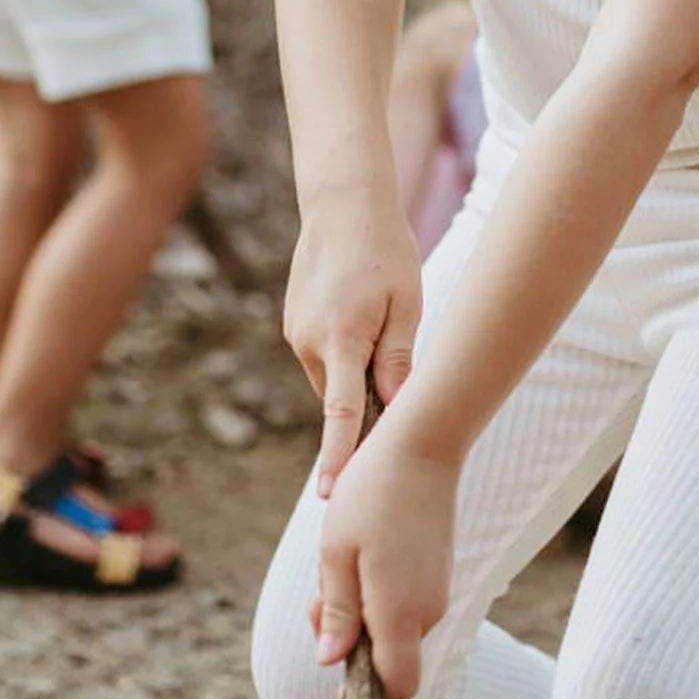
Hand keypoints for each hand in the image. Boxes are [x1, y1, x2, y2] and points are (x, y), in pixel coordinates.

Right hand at [282, 196, 422, 495]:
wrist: (344, 204)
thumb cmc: (386, 252)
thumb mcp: (406, 305)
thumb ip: (396, 360)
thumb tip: (392, 410)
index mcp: (343, 338)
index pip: (340, 413)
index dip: (338, 456)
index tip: (332, 494)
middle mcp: (310, 340)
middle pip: (340, 395)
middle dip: (365, 396)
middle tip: (395, 359)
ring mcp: (296, 331)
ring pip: (330, 374)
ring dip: (353, 367)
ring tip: (379, 316)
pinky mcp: (292, 321)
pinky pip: (321, 353)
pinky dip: (341, 348)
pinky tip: (359, 310)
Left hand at [312, 412, 458, 698]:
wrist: (423, 440)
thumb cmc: (372, 491)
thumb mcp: (336, 552)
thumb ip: (338, 613)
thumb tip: (331, 660)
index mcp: (399, 611)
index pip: (397, 686)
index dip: (367, 695)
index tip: (336, 674)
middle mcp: (427, 607)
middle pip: (392, 657)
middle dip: (352, 642)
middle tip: (318, 598)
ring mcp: (438, 587)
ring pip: (397, 627)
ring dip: (363, 612)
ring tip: (339, 561)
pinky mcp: (439, 568)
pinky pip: (407, 602)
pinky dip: (380, 592)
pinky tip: (362, 551)